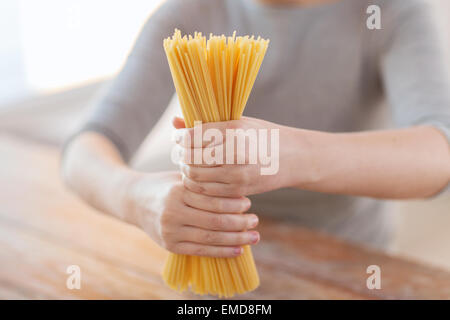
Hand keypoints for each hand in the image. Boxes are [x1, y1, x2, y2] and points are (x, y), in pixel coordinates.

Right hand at [124, 171, 258, 256]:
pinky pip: (200, 250)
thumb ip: (204, 184)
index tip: (248, 203)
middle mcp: (172, 212)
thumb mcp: (181, 178)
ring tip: (253, 237)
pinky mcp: (169, 246)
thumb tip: (239, 191)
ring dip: (236, 240)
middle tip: (255, 222)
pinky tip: (237, 250)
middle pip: (214, 221)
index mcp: (177, 191)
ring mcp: (169, 231)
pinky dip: (221, 252)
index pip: (212, 201)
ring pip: (209, 238)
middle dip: (239, 223)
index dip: (233, 204)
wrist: (134, 201)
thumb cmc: (165, 186)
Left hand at [173, 116, 304, 196]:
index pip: (193, 136)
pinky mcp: (239, 189)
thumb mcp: (238, 123)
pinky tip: (198, 176)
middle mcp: (235, 152)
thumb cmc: (263, 135)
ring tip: (188, 163)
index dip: (179, 137)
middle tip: (180, 151)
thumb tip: (175, 120)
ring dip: (186, 170)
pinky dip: (196, 184)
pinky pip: (206, 191)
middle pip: (191, 157)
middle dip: (180, 155)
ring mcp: (238, 174)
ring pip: (195, 176)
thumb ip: (206, 124)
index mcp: (234, 130)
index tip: (177, 137)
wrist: (293, 157)